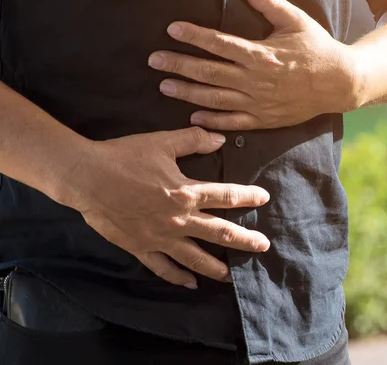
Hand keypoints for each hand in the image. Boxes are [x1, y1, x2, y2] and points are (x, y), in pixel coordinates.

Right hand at [64, 127, 270, 288]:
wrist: (86, 177)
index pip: (227, 196)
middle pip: (220, 232)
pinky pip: (162, 267)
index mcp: (186, 192)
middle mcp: (178, 219)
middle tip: (263, 247)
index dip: (248, 196)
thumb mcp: (162, 142)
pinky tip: (190, 284)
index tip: (264, 198)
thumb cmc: (124, 157)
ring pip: (195, 257)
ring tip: (230, 275)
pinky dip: (177, 277)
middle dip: (245, 240)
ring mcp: (160, 237)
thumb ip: (193, 141)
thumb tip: (220, 139)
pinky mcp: (140, 247)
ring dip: (215, 267)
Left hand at [148, 0, 361, 129]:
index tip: (172, 30)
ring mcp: (259, 102)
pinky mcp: (265, 119)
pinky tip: (194, 116)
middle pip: (209, 71)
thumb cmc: (318, 49)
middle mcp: (256, 80)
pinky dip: (212, 120)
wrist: (339, 83)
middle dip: (179, 64)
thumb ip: (270, 4)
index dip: (194, 35)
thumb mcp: (297, 21)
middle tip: (154, 60)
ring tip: (165, 86)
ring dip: (188, 92)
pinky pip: (234, 122)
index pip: (219, 43)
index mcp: (261, 54)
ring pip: (215, 97)